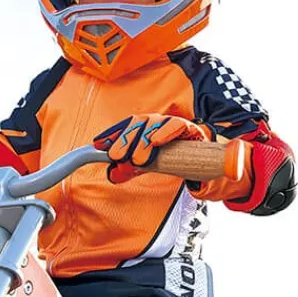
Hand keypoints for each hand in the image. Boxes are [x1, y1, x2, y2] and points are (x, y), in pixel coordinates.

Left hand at [93, 115, 211, 182]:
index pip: (124, 127)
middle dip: (123, 140)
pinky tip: (157, 142)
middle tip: (116, 156)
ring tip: (138, 160)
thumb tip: (112, 174)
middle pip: (135, 123)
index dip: (110, 134)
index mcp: (141, 128)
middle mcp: (153, 121)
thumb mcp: (145, 164)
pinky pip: (175, 125)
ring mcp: (169, 122)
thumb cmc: (168, 156)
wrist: (199, 156)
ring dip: (142, 142)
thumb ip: (128, 169)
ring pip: (152, 125)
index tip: (98, 144)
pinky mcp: (186, 127)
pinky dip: (165, 131)